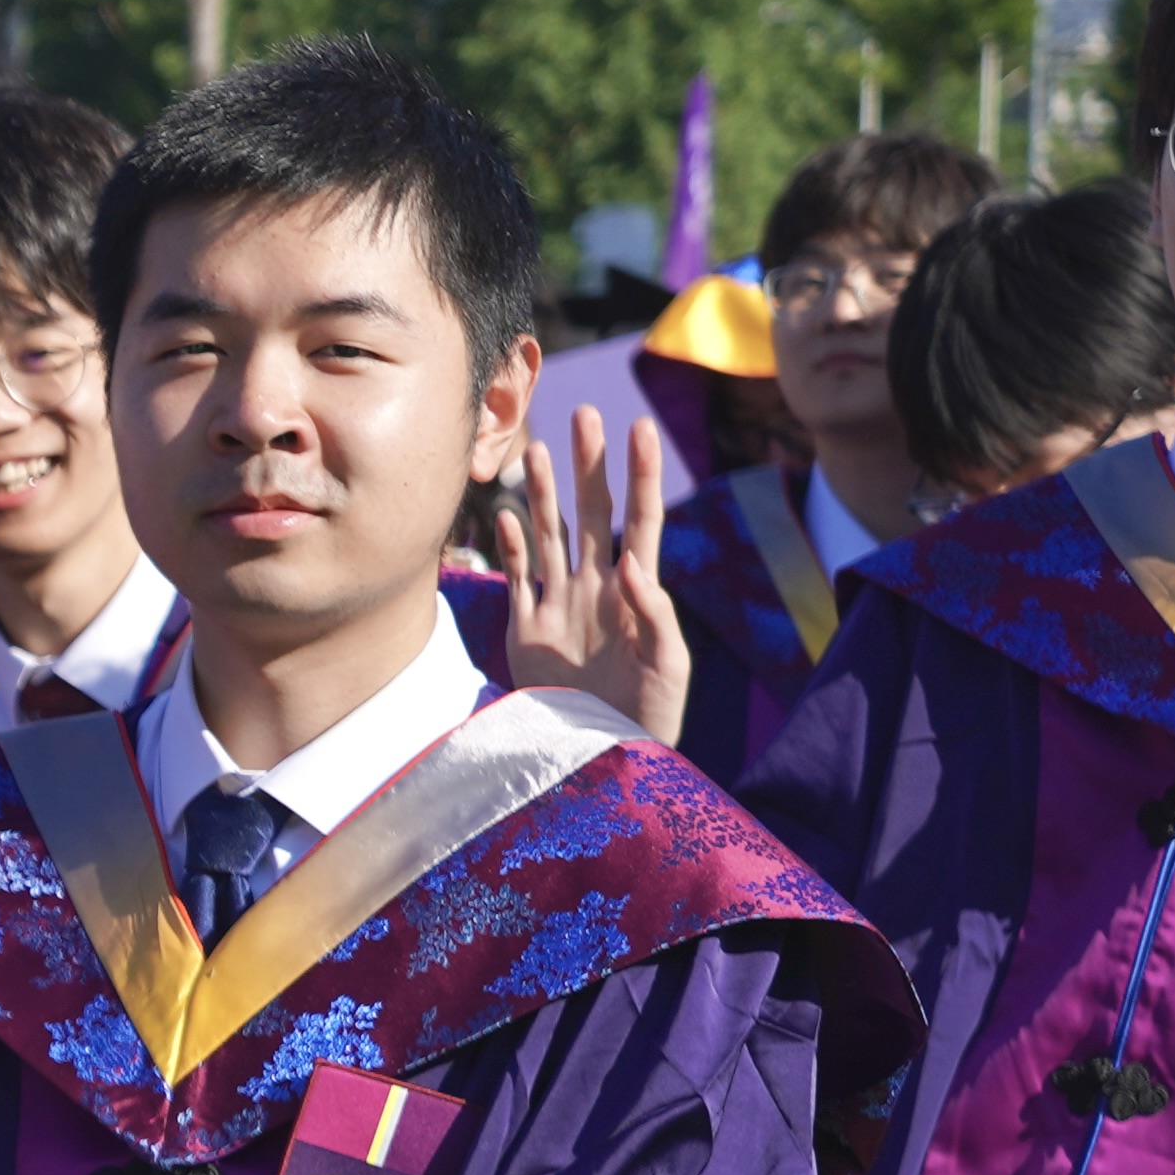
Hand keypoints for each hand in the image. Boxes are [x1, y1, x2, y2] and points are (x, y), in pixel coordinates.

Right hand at [493, 410, 690, 739]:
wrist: (601, 760)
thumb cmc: (648, 717)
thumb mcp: (667, 667)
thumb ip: (654, 612)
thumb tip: (630, 562)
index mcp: (635, 594)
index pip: (640, 521)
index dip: (639, 476)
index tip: (638, 430)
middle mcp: (596, 590)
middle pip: (593, 514)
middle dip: (589, 466)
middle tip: (585, 415)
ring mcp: (561, 607)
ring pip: (551, 536)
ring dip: (543, 494)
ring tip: (535, 449)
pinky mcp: (528, 631)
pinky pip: (519, 579)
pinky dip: (513, 548)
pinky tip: (507, 517)